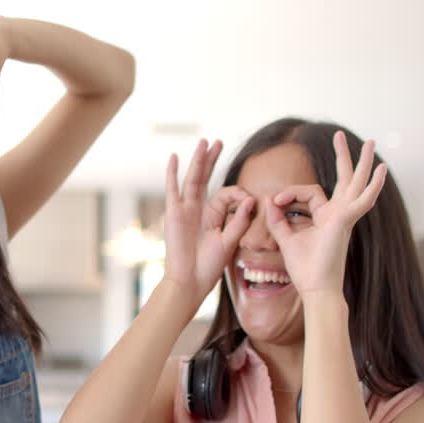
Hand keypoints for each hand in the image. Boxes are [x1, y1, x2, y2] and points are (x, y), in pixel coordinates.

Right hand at [163, 139, 252, 307]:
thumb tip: (251, 198)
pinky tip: (175, 158)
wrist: (189, 281)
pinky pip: (173, 189)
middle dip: (212, 159)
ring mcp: (185, 210)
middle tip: (218, 141)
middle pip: (206, 178)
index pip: (227, 195)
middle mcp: (198, 209)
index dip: (239, 194)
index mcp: (213, 216)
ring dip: (198, 160)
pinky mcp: (174, 213)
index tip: (248, 201)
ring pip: (193, 179)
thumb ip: (240, 220)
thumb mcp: (230, 242)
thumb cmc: (209, 266)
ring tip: (204, 142)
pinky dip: (172, 173)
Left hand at [265, 132, 387, 296]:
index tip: (274, 202)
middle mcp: (339, 214)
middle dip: (343, 157)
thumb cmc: (305, 269)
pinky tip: (382, 171)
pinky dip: (373, 186)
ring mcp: (345, 217)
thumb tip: (268, 201)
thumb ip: (278, 220)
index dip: (289, 193)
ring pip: (356, 183)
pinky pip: (362, 200)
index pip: (309, 192)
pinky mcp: (345, 221)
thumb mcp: (286, 240)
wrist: (316, 289)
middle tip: (340, 135)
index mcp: (326, 217)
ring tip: (371, 142)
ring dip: (363, 162)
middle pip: (344, 179)